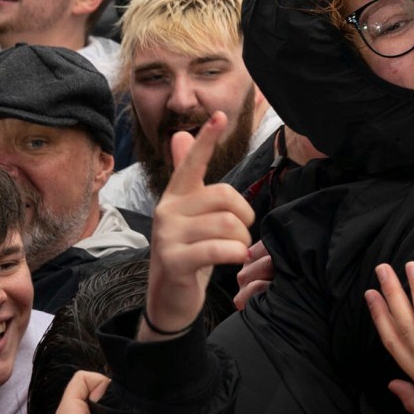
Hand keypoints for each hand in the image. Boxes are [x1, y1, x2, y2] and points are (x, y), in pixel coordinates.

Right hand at [141, 111, 254, 339]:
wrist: (169, 298)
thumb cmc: (189, 251)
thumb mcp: (191, 214)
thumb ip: (188, 176)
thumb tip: (180, 135)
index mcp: (177, 195)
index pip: (192, 162)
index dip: (206, 139)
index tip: (219, 115)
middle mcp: (168, 210)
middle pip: (225, 196)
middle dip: (245, 217)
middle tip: (242, 234)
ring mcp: (167, 235)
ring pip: (227, 224)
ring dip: (243, 241)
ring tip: (237, 251)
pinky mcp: (173, 260)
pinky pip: (218, 249)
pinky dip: (236, 254)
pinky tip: (237, 260)